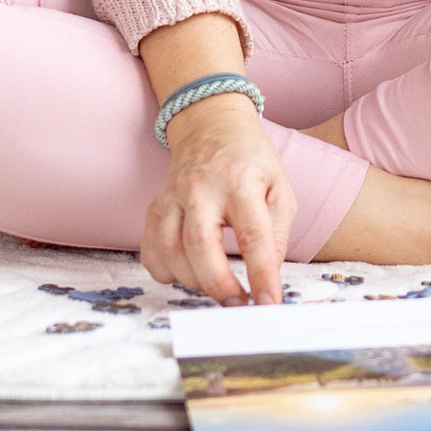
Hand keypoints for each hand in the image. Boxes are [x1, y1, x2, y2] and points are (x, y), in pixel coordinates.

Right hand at [141, 92, 295, 306]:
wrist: (211, 124)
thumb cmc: (251, 160)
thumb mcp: (279, 187)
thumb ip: (277, 235)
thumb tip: (267, 279)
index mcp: (240, 180)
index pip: (253, 235)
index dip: (261, 275)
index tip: (268, 305)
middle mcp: (201, 187)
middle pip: (200, 246)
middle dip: (219, 285)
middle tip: (239, 305)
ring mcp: (172, 196)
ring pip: (170, 252)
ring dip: (194, 281)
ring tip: (217, 284)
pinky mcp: (154, 206)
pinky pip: (150, 251)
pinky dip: (167, 272)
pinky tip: (188, 270)